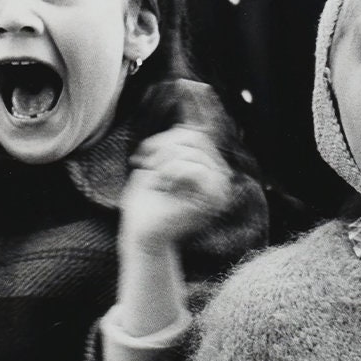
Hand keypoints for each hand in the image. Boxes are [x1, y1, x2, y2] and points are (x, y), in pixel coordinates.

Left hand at [118, 125, 232, 254]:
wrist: (140, 234)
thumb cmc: (146, 202)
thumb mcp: (158, 165)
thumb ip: (175, 146)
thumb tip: (187, 126)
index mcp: (208, 170)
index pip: (196, 135)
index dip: (166, 138)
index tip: (144, 155)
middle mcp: (219, 179)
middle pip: (197, 139)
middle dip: (164, 148)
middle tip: (146, 166)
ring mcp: (219, 190)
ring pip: (194, 153)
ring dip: (165, 163)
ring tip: (156, 181)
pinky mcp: (212, 202)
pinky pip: (196, 169)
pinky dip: (172, 172)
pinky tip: (163, 185)